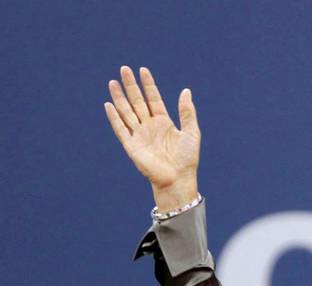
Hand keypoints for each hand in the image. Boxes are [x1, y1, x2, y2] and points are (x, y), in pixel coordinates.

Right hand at [104, 65, 199, 205]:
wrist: (178, 179)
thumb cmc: (186, 159)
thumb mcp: (191, 132)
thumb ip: (187, 112)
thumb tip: (186, 91)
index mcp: (164, 122)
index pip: (153, 99)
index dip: (148, 85)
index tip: (143, 70)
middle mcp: (149, 127)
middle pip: (137, 102)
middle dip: (131, 86)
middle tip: (124, 69)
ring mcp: (139, 135)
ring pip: (127, 112)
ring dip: (120, 97)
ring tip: (113, 82)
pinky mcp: (131, 146)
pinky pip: (121, 129)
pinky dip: (114, 118)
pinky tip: (109, 104)